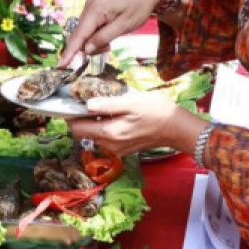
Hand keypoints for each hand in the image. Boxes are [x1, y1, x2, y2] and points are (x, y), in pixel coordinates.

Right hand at [59, 0, 170, 60]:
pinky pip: (89, 24)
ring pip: (84, 31)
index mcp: (95, 10)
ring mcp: (91, 5)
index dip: (69, 53)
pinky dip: (95, 33)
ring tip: (111, 40)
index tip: (59, 66)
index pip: (78, 36)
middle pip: (80, 35)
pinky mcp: (95, 6)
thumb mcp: (124, 26)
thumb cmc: (139, 7)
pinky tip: (108, 33)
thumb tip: (86, 50)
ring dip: (94, 41)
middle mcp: (89, 6)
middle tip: (108, 48)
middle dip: (88, 47)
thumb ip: (103, 38)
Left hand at [69, 90, 203, 156]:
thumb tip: (86, 104)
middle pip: (84, 133)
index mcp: (110, 132)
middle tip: (87, 99)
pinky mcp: (125, 149)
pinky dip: (105, 127)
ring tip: (104, 105)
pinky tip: (116, 115)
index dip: (70, 115)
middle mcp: (110, 145)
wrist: (177, 128)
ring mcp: (118, 149)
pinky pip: (107, 138)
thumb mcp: (132, 101)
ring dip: (94, 122)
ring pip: (95, 135)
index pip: (77, 128)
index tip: (71, 101)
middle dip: (81, 118)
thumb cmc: (157, 111)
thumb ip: (108, 104)